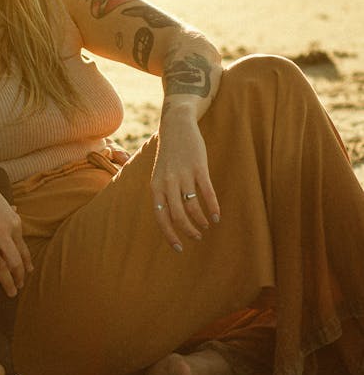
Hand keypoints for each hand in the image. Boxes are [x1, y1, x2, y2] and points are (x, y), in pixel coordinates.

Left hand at [150, 106, 220, 250]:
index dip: (170, 234)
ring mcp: (183, 174)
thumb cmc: (169, 154)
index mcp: (156, 186)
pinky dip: (213, 207)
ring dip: (201, 220)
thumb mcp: (160, 174)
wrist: (176, 126)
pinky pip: (206, 193)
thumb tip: (169, 218)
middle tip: (197, 237)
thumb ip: (163, 194)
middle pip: (177, 215)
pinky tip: (217, 216)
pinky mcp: (198, 167)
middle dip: (188, 231)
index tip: (179, 248)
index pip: (160, 216)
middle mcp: (167, 182)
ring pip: (192, 206)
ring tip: (207, 225)